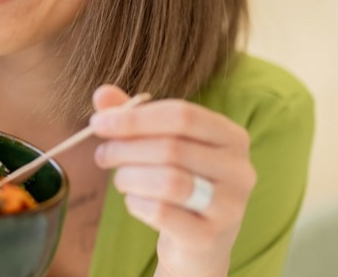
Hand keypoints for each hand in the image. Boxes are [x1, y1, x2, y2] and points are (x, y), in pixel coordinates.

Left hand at [90, 85, 255, 276]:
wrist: (199, 243)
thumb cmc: (179, 183)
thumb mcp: (161, 145)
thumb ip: (135, 118)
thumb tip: (101, 93)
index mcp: (231, 136)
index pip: (182, 115)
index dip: (135, 117)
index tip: (98, 123)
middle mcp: (239, 169)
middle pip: (172, 147)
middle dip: (125, 149)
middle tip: (102, 155)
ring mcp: (229, 205)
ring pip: (168, 181)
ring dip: (130, 177)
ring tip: (120, 179)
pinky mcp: (210, 235)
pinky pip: (161, 212)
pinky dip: (136, 204)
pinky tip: (135, 201)